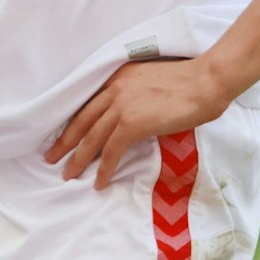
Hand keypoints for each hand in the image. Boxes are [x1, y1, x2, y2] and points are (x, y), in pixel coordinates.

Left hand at [44, 59, 229, 188]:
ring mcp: (121, 106)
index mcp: (117, 78)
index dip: (73, 122)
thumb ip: (137, 96)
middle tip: (50, 157)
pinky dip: (104, 168)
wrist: (208, 80)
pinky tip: (99, 182)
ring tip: (67, 175)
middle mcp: (113, 90)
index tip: (63, 136)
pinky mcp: (132, 122)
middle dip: (65, 142)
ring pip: (91, 138)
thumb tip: (135, 116)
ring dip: (78, 159)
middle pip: (81, 120)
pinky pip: (111, 150)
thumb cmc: (191, 82)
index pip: (88, 104)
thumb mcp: (152, 83)